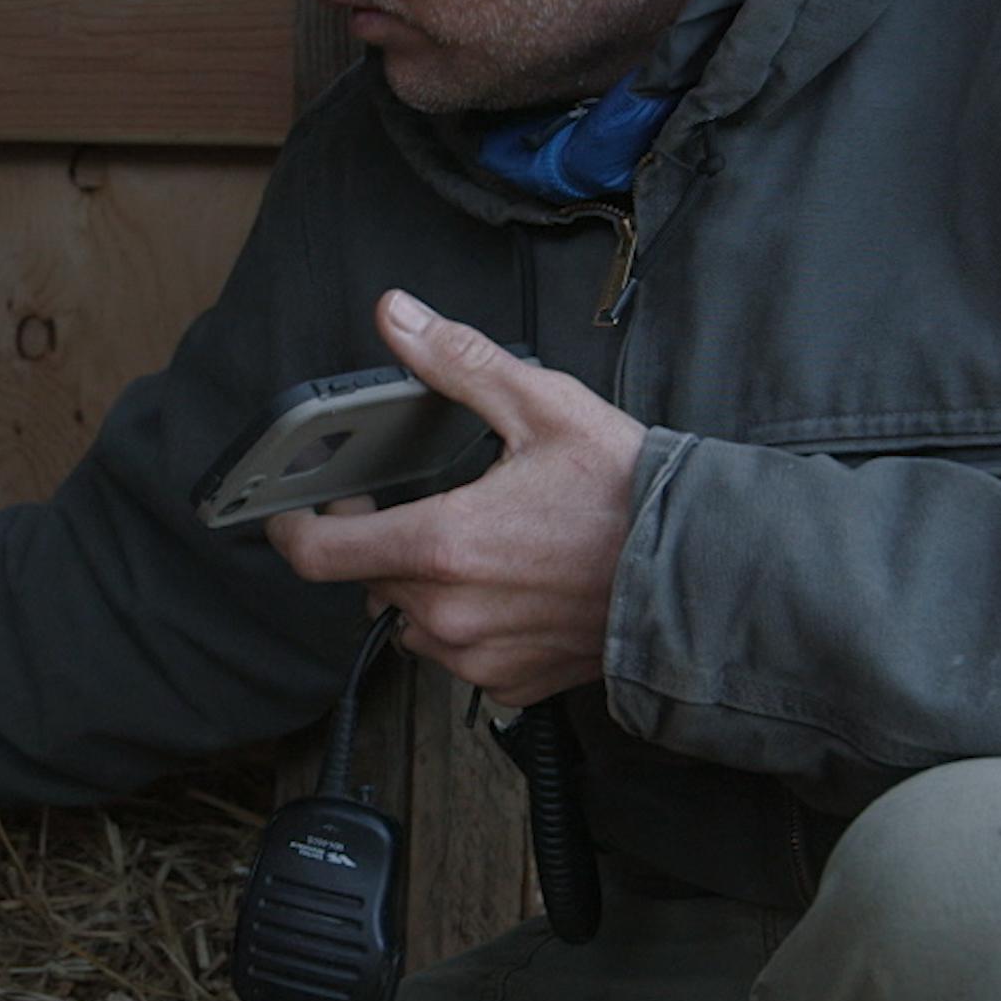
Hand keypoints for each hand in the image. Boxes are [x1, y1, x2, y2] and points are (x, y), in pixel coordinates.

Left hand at [267, 289, 643, 709]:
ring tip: (480, 547)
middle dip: (382, 542)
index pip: (318, 553)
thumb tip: (398, 316)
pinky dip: (469, 625)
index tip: (302, 509)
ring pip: (411, 622)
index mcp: (443, 544)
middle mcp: (449, 613)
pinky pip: (459, 656)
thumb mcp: (543, 406)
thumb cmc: (629, 494)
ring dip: (425, 587)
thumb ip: (456, 363)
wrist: (705, 575)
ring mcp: (478, 656)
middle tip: (424, 506)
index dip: (294, 529)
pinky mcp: (510, 683)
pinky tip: (511, 588)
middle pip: (368, 581)